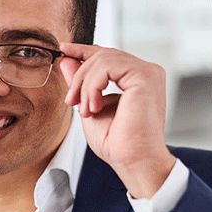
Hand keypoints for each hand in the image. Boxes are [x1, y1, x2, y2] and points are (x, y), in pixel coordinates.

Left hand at [59, 43, 175, 197]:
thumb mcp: (90, 106)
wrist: (133, 161)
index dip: (83, 50)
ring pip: (103, 59)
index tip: (63, 50)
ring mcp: (148, 72)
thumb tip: (67, 59)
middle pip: (103, 55)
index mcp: (137, 79)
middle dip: (80, 76)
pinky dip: (93, 86)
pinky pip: (108, 66)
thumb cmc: (118, 143)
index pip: (108, 55)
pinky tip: (94, 107)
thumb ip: (81, 83)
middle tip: (71, 101)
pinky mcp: (145, 76)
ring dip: (85, 85)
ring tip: (86, 110)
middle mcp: (146, 72)